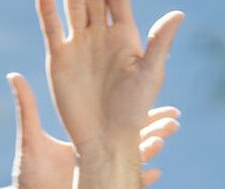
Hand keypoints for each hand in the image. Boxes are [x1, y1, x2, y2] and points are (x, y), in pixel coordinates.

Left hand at [3, 72, 180, 188]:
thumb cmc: (27, 177)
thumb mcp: (30, 142)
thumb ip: (27, 110)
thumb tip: (13, 74)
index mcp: (85, 141)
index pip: (113, 119)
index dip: (133, 108)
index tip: (150, 93)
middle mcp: (99, 157)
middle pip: (132, 137)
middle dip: (154, 128)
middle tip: (173, 120)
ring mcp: (104, 177)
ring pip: (134, 160)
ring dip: (150, 150)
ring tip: (163, 141)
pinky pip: (129, 187)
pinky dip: (142, 180)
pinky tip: (156, 173)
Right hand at [35, 0, 183, 167]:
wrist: (104, 140)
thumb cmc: (133, 112)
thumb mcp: (150, 76)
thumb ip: (160, 43)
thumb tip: (179, 14)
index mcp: (125, 37)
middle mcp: (101, 37)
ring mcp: (79, 46)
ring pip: (72, 7)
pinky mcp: (60, 59)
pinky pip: (52, 28)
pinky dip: (46, 9)